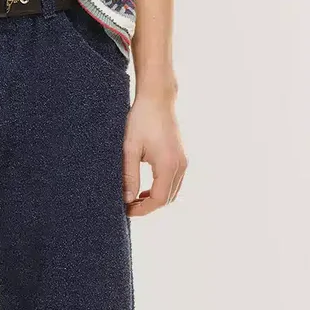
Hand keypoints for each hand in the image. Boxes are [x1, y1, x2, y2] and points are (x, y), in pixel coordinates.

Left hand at [122, 92, 186, 216]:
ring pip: (172, 192)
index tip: (126, 210)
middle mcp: (180, 165)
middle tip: (127, 206)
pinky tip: (145, 188)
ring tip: (134, 198)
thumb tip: (127, 198)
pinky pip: (174, 182)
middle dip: (148, 207)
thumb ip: (129, 175)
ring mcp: (183, 161)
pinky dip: (161, 189)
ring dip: (155, 199)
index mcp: (168, 165)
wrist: (157, 99)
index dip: (142, 209)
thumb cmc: (141, 120)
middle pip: (167, 199)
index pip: (158, 199)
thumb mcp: (130, 149)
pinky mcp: (181, 157)